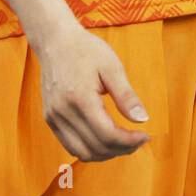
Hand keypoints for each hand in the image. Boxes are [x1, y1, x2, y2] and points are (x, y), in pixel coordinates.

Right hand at [34, 23, 150, 161]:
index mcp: (80, 99)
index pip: (107, 135)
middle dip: (121, 149)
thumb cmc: (86, 50)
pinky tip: (105, 139)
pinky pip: (71, 145)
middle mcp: (62, 113)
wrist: (56, 41)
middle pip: (96, 147)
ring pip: (82, 153)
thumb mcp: (112, 67)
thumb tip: (143, 119)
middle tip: (138, 140)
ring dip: (106, 154)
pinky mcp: (50, 119)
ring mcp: (53, 118)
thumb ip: (126, 96)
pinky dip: (90, 149)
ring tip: (124, 142)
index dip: (129, 141)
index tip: (145, 136)